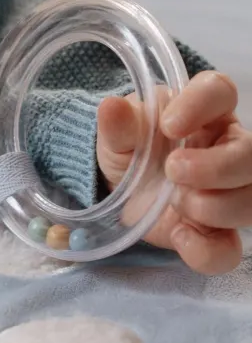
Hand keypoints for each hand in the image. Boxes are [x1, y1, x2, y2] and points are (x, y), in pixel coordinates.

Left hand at [97, 70, 251, 273]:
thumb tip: (112, 106)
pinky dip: (206, 250)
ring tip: (174, 201)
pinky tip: (180, 236)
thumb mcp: (118, 136)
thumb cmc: (131, 149)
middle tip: (173, 171)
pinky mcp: (217, 233)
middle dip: (218, 167)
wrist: (120, 191)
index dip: (201, 104)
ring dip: (214, 206)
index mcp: (204, 114)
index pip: (219, 91)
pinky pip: (229, 250)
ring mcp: (229, 193)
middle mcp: (227, 149)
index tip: (169, 125)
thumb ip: (119, 126)